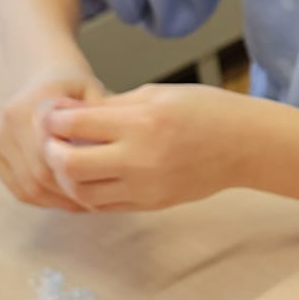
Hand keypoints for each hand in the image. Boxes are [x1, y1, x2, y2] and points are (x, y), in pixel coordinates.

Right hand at [0, 65, 106, 210]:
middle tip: (97, 200)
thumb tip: (106, 149)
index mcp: (34, 105)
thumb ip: (98, 118)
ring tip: (84, 202)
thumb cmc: (75, 86)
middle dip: (69, 193)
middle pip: (39, 175)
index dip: (76, 176)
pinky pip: (18, 188)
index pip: (52, 155)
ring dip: (57, 200)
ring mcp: (0, 138)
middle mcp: (11, 121)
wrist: (45, 75)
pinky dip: (42, 199)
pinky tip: (64, 198)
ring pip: (28, 186)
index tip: (101, 184)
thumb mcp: (94, 92)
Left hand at [41, 84, 251, 211]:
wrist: (246, 145)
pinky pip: (105, 205)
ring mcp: (146, 186)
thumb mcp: (157, 95)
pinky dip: (90, 192)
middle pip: (69, 166)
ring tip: (73, 160)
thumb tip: (68, 114)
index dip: (54, 120)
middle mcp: (140, 158)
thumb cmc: (205, 111)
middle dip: (52, 153)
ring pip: (82, 193)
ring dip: (68, 177)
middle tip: (54, 142)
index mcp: (142, 122)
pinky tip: (95, 175)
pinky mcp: (152, 204)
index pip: (75, 125)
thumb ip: (111, 106)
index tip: (52, 115)